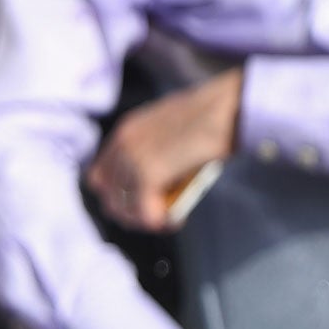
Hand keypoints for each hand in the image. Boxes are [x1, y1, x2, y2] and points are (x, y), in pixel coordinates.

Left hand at [87, 69, 241, 232]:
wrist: (227, 107)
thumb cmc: (214, 115)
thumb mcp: (174, 128)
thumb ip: (159, 150)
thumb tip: (162, 184)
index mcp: (127, 130)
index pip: (101, 174)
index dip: (117, 193)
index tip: (137, 203)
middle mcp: (122, 143)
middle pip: (108, 194)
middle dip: (129, 211)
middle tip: (155, 217)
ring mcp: (131, 158)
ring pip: (124, 206)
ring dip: (145, 218)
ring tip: (167, 221)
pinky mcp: (147, 174)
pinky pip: (144, 212)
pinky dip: (159, 221)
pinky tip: (176, 221)